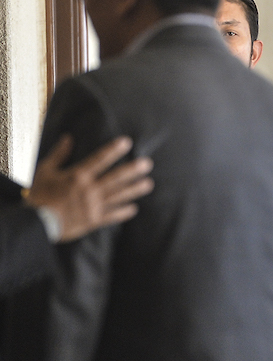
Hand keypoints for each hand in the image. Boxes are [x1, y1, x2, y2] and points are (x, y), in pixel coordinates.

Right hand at [26, 135, 153, 241]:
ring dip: (134, 190)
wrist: (36, 223)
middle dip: (132, 171)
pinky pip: (112, 216)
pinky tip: (134, 208)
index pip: (99, 160)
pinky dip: (124, 212)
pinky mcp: (93, 221)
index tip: (127, 142)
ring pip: (118, 196)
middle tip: (147, 164)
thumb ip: (59, 154)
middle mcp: (89, 190)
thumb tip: (69, 137)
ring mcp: (93, 206)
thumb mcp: (45, 171)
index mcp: (77, 176)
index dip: (113, 150)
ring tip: (148, 184)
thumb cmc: (39, 195)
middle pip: (115, 178)